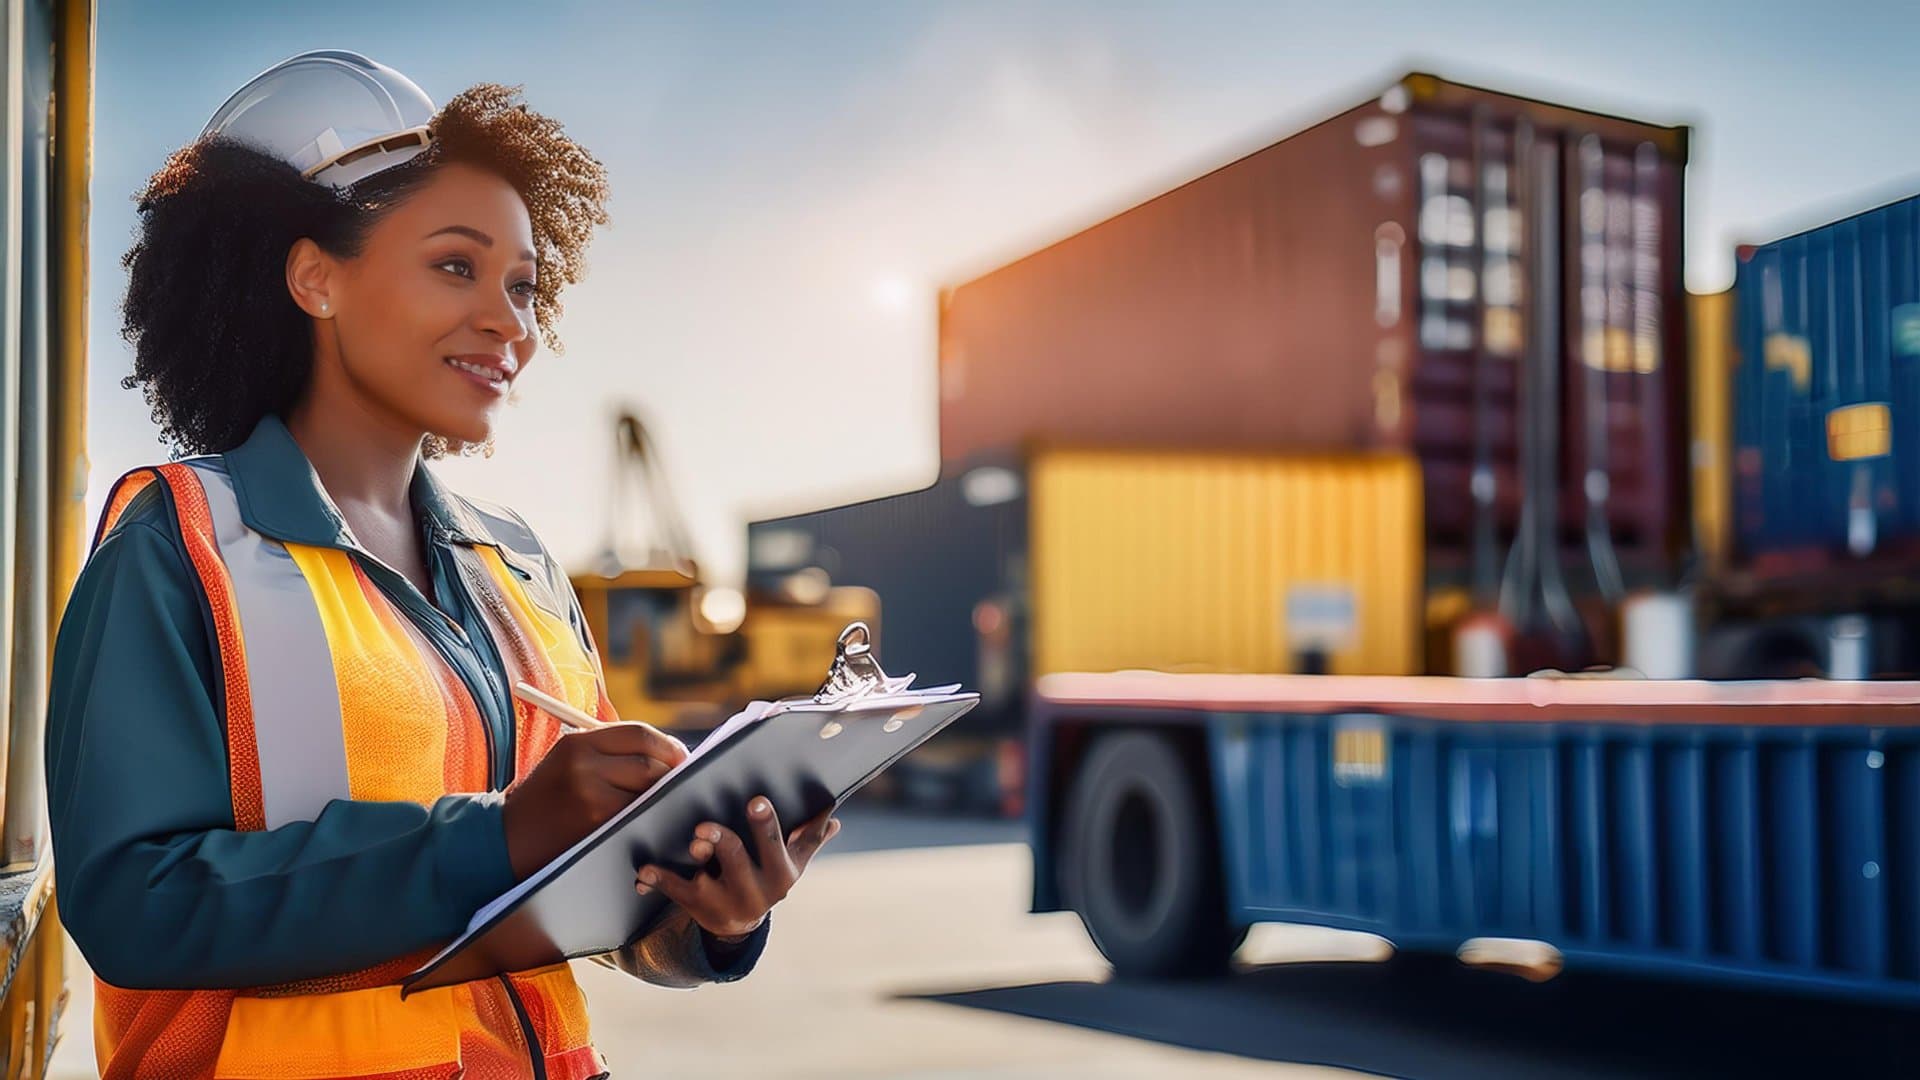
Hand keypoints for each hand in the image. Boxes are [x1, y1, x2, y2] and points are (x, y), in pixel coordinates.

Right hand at [502, 722, 688, 879]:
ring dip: (663, 796)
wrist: (507, 839)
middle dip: (671, 773)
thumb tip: (668, 753)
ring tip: (665, 802)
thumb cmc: (546, 800)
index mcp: (578, 742)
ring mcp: (591, 794)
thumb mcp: (568, 762)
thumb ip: (611, 752)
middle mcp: (584, 764)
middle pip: (650, 761)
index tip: (680, 758)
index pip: (640, 734)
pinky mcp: (596, 823)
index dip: (668, 746)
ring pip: (648, 789)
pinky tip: (649, 820)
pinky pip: (637, 814)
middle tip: (680, 783)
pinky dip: (649, 815)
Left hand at [635, 797, 839, 939]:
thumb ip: (810, 837)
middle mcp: (755, 892)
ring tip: (688, 842)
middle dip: (723, 840)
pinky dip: (659, 879)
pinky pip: (676, 891)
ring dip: (695, 858)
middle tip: (706, 824)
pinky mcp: (697, 908)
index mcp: (781, 874)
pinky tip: (644, 870)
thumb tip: (833, 814)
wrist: (740, 923)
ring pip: (706, 878)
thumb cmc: (767, 876)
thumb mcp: (792, 860)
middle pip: (738, 859)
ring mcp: (724, 902)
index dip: (766, 824)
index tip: (755, 799)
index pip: (776, 845)